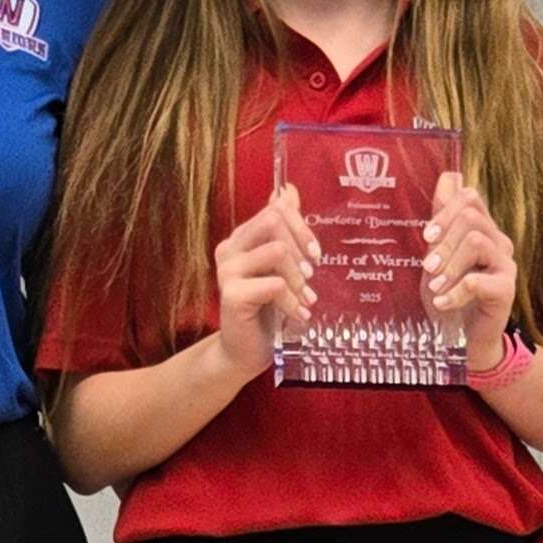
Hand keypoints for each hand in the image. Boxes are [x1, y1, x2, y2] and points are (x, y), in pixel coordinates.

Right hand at [214, 189, 320, 378]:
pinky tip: (298, 316)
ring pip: (277, 250)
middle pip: (274, 221)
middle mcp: (230, 249)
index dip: (301, 226)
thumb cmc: (266, 309)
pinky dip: (292, 302)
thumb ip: (284, 230)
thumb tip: (289, 191)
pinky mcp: (232, 295)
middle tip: (311, 277)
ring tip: (305, 300)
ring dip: (298, 278)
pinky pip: (274, 285)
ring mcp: (227, 271)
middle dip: (302, 248)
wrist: (245, 351)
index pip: (275, 209)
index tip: (315, 254)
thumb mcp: (280, 266)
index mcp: (242, 238)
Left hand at [423, 171, 516, 369]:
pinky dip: (456, 291)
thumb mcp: (438, 256)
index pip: (471, 197)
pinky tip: (443, 303)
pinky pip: (480, 279)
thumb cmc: (450, 294)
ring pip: (476, 241)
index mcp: (481, 229)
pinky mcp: (506, 289)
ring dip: (449, 264)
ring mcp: (505, 265)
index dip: (446, 209)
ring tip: (435, 286)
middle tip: (427, 267)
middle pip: (471, 218)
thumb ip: (442, 221)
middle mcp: (497, 241)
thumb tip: (448, 178)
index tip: (427, 236)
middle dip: (444, 241)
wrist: (463, 339)